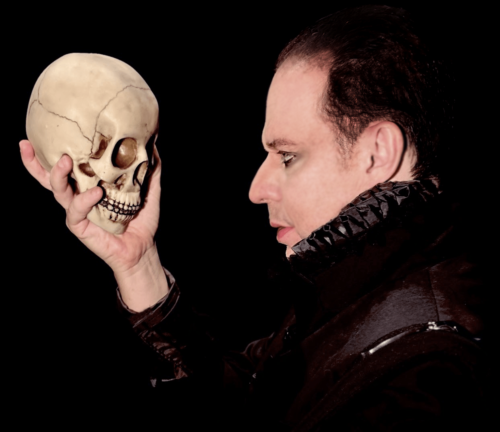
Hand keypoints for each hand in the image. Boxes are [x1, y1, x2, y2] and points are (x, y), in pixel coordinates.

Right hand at [20, 140, 168, 310]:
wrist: (142, 248)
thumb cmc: (141, 220)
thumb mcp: (148, 191)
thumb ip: (149, 171)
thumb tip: (155, 147)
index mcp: (88, 185)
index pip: (65, 168)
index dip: (47, 154)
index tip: (33, 136)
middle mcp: (78, 197)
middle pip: (49, 179)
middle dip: (34, 163)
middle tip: (29, 144)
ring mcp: (77, 212)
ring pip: (57, 192)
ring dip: (58, 176)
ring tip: (64, 161)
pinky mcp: (80, 227)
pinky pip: (75, 212)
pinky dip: (83, 200)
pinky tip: (95, 192)